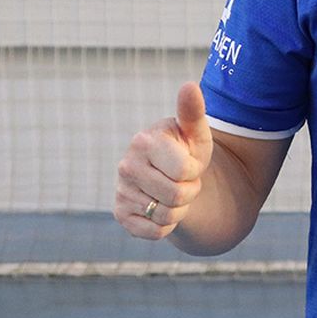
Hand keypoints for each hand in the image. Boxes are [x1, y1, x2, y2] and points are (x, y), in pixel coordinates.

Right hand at [115, 83, 213, 239]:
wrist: (174, 177)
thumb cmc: (187, 149)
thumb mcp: (196, 133)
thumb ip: (193, 111)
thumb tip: (189, 85)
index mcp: (144, 141)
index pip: (183, 171)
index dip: (195, 171)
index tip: (190, 163)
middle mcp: (126, 165)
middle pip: (176, 195)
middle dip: (189, 191)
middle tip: (183, 179)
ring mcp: (121, 190)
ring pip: (167, 215)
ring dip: (180, 208)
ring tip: (174, 191)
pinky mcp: (121, 214)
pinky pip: (155, 232)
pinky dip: (167, 225)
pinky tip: (161, 207)